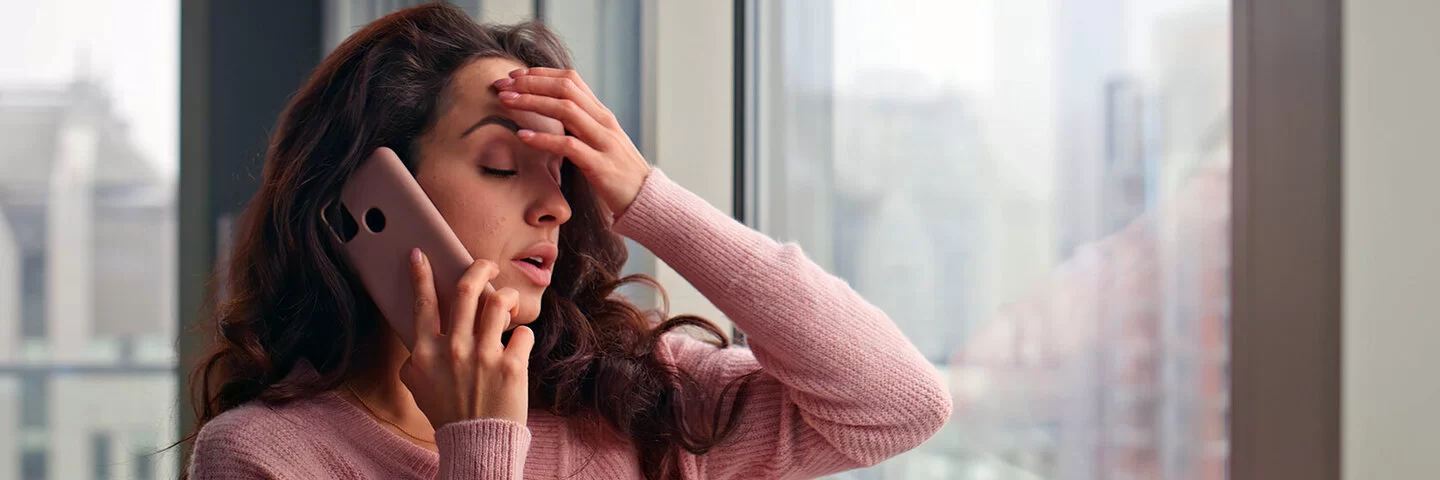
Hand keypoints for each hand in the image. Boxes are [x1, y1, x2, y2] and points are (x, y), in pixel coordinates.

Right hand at [399, 249, 534, 427]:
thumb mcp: (419, 387)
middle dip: (479, 267)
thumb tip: (418, 343)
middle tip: (487, 264)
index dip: (420, 274)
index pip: (422, 303)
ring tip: (508, 302)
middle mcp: (454, 349)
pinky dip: (522, 335)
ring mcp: (484, 356)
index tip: (420, 254)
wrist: (477, 443)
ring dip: (506, 296)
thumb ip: (416, 361)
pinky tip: (519, 345)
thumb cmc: (448, 414)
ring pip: (498, 302)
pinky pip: (523, 333)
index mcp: (426, 352)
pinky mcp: (512, 366)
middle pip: (466, 289)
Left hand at [494, 68, 650, 219]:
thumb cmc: (618, 173)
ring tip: (507, 102)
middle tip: (502, 85)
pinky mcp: (600, 165)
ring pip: (565, 110)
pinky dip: (544, 139)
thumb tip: (551, 114)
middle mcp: (604, 122)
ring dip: (532, 103)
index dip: (540, 74)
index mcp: (602, 114)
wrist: (646, 199)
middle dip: (531, 83)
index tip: (514, 76)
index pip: (571, 80)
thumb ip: (581, 126)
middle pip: (565, 88)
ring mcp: (604, 142)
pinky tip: (523, 136)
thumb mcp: (600, 142)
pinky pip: (569, 146)